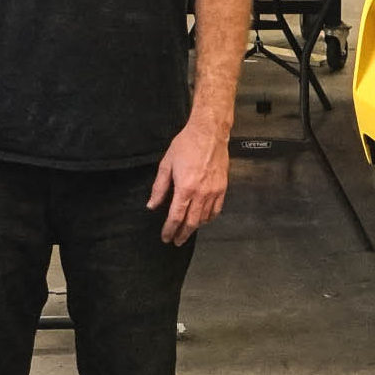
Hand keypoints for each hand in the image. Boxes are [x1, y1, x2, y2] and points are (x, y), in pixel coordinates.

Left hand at [148, 119, 229, 244]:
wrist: (209, 133)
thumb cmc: (186, 145)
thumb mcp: (166, 164)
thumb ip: (159, 188)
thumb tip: (152, 206)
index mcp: (185, 188)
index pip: (176, 217)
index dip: (169, 230)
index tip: (166, 238)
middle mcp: (201, 194)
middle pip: (191, 222)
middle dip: (182, 234)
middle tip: (176, 241)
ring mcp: (214, 192)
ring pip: (204, 218)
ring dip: (195, 227)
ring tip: (187, 230)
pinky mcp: (223, 188)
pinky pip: (216, 210)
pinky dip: (209, 218)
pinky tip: (203, 219)